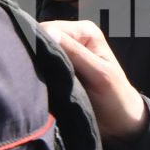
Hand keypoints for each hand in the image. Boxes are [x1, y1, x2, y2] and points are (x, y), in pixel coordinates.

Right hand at [39, 20, 147, 138]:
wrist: (118, 121)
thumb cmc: (115, 96)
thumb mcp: (99, 74)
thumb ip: (76, 53)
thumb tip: (48, 31)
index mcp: (85, 31)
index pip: (50, 28)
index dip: (39, 41)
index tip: (34, 61)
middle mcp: (74, 37)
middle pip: (42, 37)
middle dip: (36, 52)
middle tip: (31, 72)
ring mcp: (66, 52)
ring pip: (39, 51)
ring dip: (35, 64)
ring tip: (33, 78)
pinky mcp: (60, 67)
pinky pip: (41, 64)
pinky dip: (38, 72)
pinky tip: (35, 81)